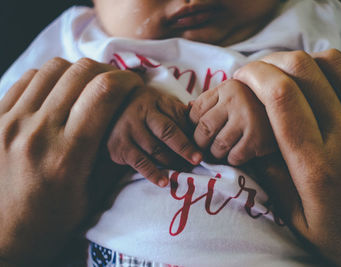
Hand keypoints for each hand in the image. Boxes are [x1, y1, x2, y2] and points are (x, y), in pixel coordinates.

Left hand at [0, 58, 140, 265]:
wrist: (4, 233)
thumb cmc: (54, 218)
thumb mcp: (93, 192)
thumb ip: (113, 153)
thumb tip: (130, 118)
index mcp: (68, 154)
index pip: (103, 93)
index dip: (126, 80)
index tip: (134, 85)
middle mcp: (37, 132)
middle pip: (81, 72)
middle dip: (107, 72)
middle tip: (115, 84)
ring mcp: (10, 122)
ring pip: (53, 69)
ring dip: (78, 72)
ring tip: (87, 87)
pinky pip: (27, 79)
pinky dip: (50, 79)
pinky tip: (59, 94)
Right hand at [107, 86, 201, 186]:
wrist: (111, 110)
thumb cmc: (146, 110)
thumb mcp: (162, 104)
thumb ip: (181, 112)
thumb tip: (203, 118)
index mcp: (156, 102)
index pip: (177, 117)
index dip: (191, 133)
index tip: (204, 146)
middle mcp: (141, 113)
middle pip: (167, 131)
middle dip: (184, 147)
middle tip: (197, 160)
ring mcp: (128, 129)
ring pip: (154, 149)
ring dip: (171, 162)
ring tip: (184, 171)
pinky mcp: (119, 146)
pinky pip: (139, 162)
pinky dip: (152, 173)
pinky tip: (164, 181)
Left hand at [189, 79, 275, 165]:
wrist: (291, 111)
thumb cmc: (255, 104)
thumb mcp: (234, 95)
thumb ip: (212, 101)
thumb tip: (186, 109)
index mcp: (227, 88)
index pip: (196, 111)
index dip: (193, 126)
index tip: (200, 133)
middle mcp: (237, 100)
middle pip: (203, 129)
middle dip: (201, 143)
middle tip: (206, 148)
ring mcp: (248, 119)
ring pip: (218, 146)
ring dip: (216, 154)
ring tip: (221, 152)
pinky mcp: (258, 139)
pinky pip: (234, 156)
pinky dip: (232, 159)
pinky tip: (238, 153)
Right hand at [234, 50, 340, 265]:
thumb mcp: (299, 221)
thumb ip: (273, 178)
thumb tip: (252, 142)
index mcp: (316, 165)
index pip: (280, 97)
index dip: (255, 75)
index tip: (241, 75)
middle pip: (304, 70)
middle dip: (271, 62)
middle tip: (259, 71)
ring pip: (334, 63)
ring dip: (304, 61)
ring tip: (290, 74)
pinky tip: (329, 76)